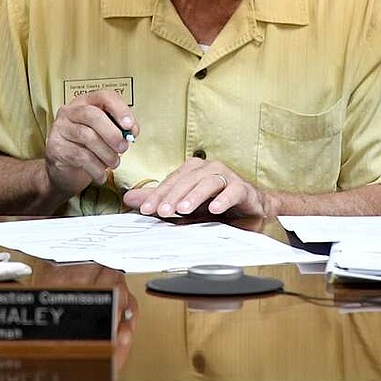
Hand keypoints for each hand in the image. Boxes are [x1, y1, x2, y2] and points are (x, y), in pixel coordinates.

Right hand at [44, 90, 138, 198]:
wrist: (64, 172)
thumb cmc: (88, 148)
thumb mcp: (105, 134)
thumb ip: (119, 128)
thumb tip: (131, 130)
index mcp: (86, 102)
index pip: (104, 96)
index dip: (120, 109)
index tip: (130, 125)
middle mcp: (70, 111)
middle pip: (93, 115)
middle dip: (113, 134)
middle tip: (123, 148)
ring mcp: (60, 129)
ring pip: (88, 137)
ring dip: (106, 153)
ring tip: (114, 163)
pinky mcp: (55, 148)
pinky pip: (80, 156)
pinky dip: (96, 168)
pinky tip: (101, 174)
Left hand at [122, 157, 266, 217]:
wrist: (251, 211)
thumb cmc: (216, 206)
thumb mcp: (185, 206)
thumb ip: (160, 201)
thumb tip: (129, 197)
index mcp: (193, 171)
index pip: (172, 181)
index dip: (158, 194)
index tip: (145, 209)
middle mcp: (209, 169)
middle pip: (187, 180)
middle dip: (173, 196)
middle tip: (162, 211)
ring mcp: (227, 177)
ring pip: (208, 182)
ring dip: (194, 196)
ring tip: (183, 209)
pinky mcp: (244, 189)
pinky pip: (233, 190)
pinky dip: (224, 199)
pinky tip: (215, 209)